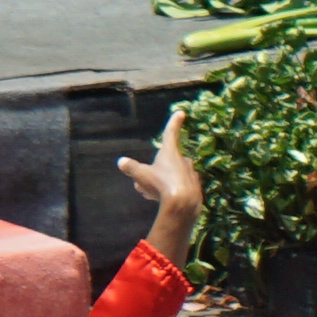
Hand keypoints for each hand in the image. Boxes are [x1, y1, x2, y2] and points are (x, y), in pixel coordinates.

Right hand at [119, 102, 198, 230]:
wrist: (183, 204)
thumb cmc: (161, 184)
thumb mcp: (141, 175)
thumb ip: (132, 168)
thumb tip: (121, 161)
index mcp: (170, 152)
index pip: (170, 133)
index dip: (174, 122)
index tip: (181, 112)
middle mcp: (183, 160)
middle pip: (166, 162)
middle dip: (154, 171)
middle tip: (142, 183)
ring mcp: (190, 174)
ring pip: (171, 176)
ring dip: (160, 183)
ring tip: (149, 194)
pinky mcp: (194, 188)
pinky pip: (178, 188)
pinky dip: (169, 192)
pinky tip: (161, 200)